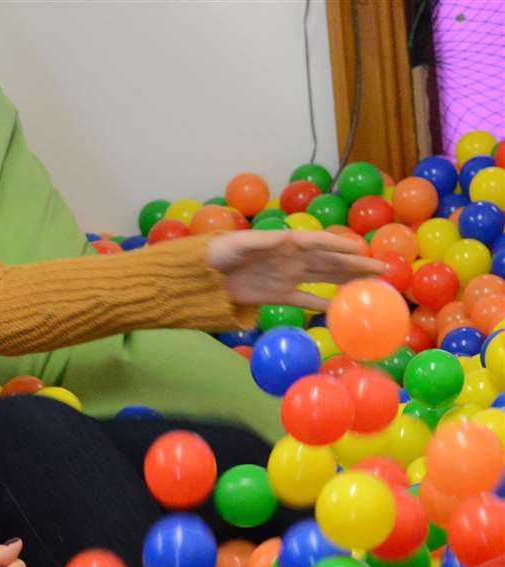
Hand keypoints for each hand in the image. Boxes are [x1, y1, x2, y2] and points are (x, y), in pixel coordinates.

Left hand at [207, 230, 386, 311]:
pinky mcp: (279, 295)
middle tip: (383, 268)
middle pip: (330, 260)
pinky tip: (343, 308)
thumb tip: (287, 238)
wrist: (202, 275)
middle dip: (356, 264)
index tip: (361, 250)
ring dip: (348, 280)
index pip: (318, 243)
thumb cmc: (218, 253)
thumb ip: (261, 242)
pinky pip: (307, 299)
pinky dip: (324, 303)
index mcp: (285, 243)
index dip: (340, 246)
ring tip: (373, 284)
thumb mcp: (237, 245)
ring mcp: (288, 277)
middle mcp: (292, 259)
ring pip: (325, 278)